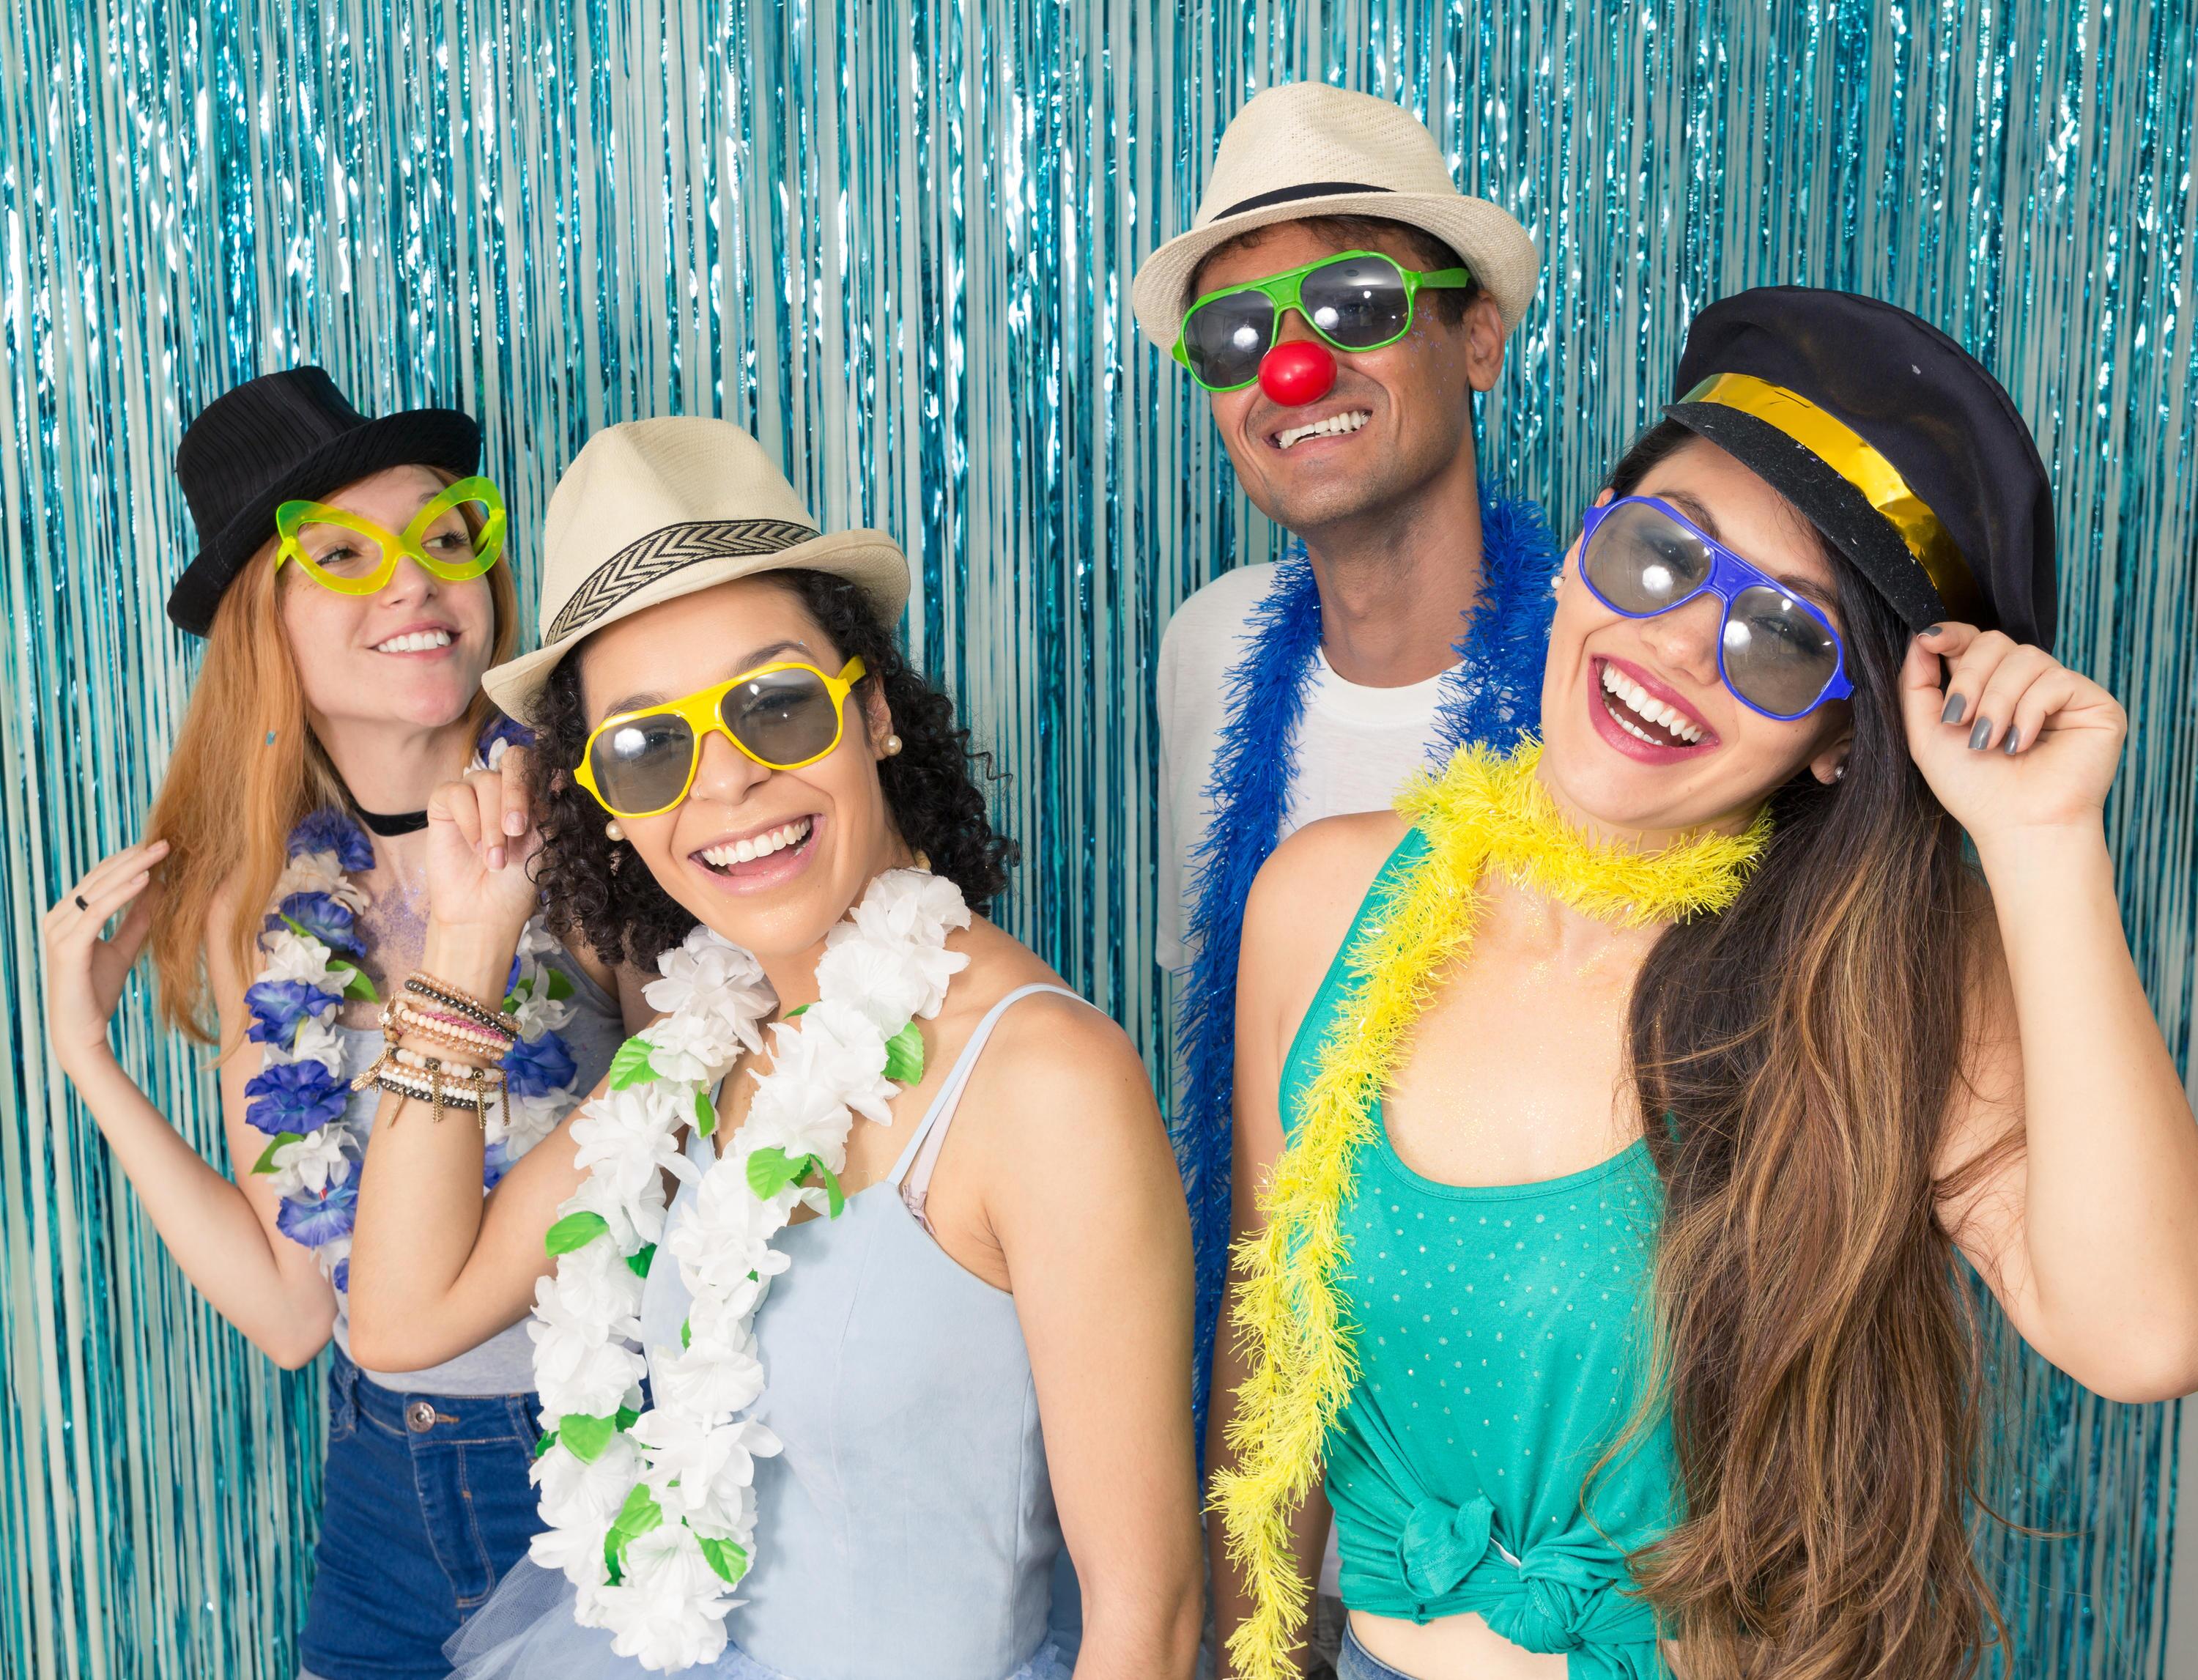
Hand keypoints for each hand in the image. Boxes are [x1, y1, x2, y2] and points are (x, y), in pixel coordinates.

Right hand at [43, 838, 167, 1072]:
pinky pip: (98, 911)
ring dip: (131, 869)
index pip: (99, 879)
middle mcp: (57, 918)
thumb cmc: (97, 991)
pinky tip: (145, 880)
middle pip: (99, 878)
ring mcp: (59, 931)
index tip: (158, 847)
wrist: (81, 1030)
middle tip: (165, 842)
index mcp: (67, 916)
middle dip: (133, 858)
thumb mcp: (122, 948)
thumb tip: (157, 890)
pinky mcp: (68, 946)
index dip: (128, 860)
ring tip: (160, 853)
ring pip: (98, 890)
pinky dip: (122, 893)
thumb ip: (135, 920)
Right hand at [423, 746, 542, 939]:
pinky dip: (468, 820)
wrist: (484, 912)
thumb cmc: (516, 882)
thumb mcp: (541, 844)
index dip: (536, 781)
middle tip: (516, 831)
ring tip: (494, 859)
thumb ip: (546, 810)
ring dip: (492, 822)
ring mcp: (473, 794)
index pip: (536, 763)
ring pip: (485, 780)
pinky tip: (474, 847)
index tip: (535, 816)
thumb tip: (558, 776)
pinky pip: (456, 792)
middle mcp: (503, 788)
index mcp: (531, 794)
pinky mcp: (445, 804)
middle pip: (513, 760)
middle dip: (516, 794)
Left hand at [1899, 624, 2125, 845]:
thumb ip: (1918, 686)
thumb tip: (1921, 638)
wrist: (2016, 826)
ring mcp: (2061, 692)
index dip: (1952, 635)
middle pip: (1994, 641)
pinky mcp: (2094, 703)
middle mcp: (2026, 685)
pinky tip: (2021, 743)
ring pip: (2025, 657)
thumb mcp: (1928, 735)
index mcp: (1989, 688)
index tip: (1929, 641)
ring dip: (1997, 701)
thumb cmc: (1974, 789)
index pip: (1973, 641)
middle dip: (1969, 678)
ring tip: (1990, 741)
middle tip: (1960, 720)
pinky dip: (2030, 711)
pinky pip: (2056, 680)